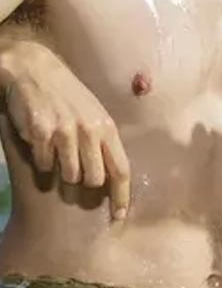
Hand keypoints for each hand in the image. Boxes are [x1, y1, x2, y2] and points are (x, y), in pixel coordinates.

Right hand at [0, 41, 130, 220]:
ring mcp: (65, 132)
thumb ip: (102, 141)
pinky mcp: (41, 133)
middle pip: (95, 179)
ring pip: (69, 176)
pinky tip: (40, 145)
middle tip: (75, 179)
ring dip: (62, 173)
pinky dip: (42, 161)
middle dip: (86, 186)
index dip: (121, 196)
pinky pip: (43, 164)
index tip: (119, 217)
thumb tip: (111, 174)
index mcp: (106, 127)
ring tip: (57, 155)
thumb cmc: (68, 95)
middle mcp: (90, 131)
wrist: (35, 70)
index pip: (121, 169)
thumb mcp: (93, 114)